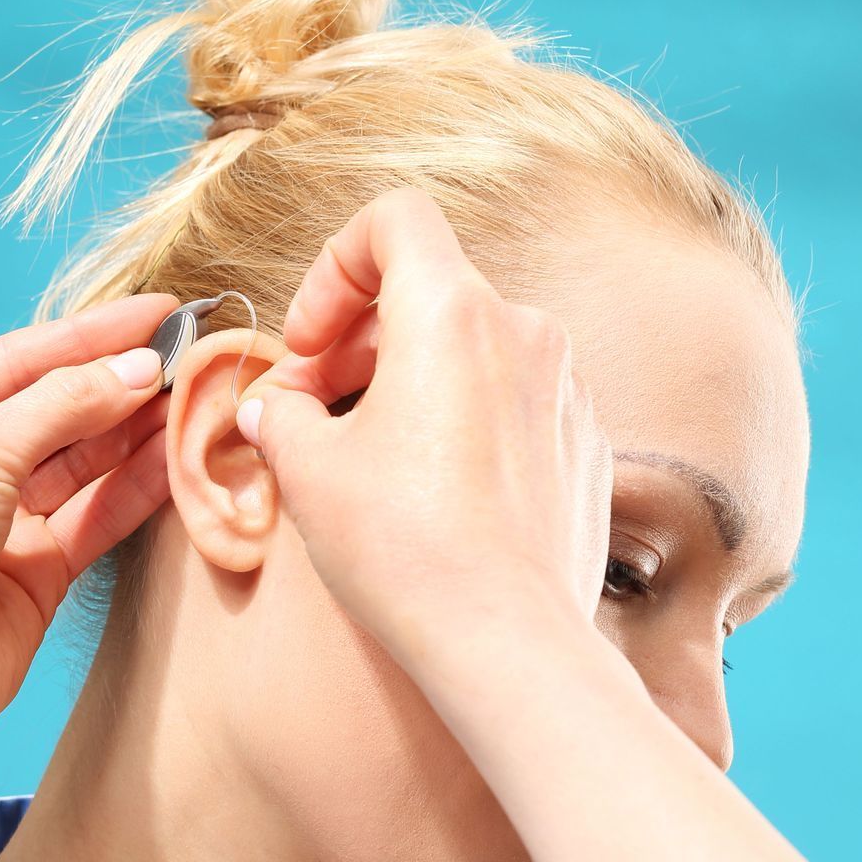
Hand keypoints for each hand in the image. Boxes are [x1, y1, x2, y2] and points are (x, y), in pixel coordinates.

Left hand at [0, 293, 178, 747]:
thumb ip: (61, 404)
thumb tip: (139, 368)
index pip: (11, 362)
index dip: (87, 334)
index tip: (159, 310)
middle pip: (51, 409)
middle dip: (118, 382)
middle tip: (192, 353)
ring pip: (80, 463)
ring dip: (136, 430)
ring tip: (197, 395)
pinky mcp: (35, 575)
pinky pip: (95, 515)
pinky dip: (137, 486)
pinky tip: (179, 453)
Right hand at [238, 188, 611, 675]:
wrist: (505, 641)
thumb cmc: (404, 549)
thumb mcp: (309, 470)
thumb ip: (281, 412)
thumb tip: (275, 407)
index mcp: (452, 312)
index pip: (395, 220)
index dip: (334, 268)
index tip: (310, 342)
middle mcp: (523, 332)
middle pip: (430, 291)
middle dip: (360, 340)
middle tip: (312, 409)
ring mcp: (564, 389)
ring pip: (473, 351)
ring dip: (412, 383)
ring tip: (366, 456)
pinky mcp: (586, 445)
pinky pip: (513, 405)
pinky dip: (465, 424)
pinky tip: (432, 494)